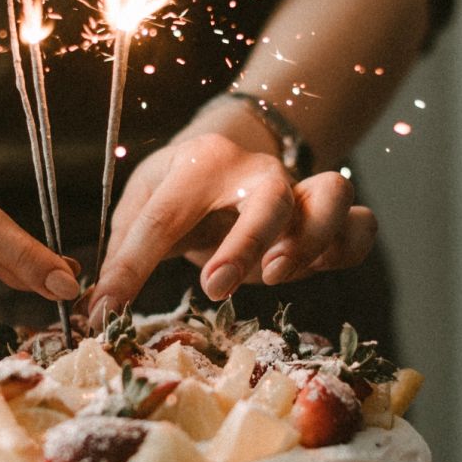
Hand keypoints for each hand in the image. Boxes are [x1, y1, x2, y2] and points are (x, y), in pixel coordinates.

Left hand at [86, 112, 375, 316]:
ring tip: (277, 275)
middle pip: (268, 196)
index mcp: (199, 164)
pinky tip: (321, 268)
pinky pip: (360, 223)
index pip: (162, 218)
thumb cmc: (182, 188)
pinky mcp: (328, 217)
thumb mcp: (144, 201)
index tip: (102, 311)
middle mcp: (256, 172)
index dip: (128, 269)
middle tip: (214, 287)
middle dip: (246, 244)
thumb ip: (125, 246)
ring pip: (332, 195)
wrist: (234, 150)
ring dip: (312, 239)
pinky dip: (350, 246)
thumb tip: (100, 304)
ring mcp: (299, 190)